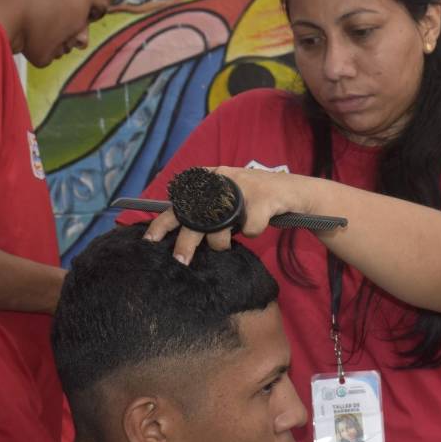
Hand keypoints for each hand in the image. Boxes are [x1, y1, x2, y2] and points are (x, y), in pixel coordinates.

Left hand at [141, 166, 312, 264]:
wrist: (291, 190)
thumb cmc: (255, 197)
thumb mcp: (227, 196)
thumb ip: (206, 208)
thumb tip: (178, 230)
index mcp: (211, 180)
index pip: (180, 201)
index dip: (163, 222)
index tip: (149, 240)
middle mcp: (223, 181)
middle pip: (196, 219)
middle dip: (186, 244)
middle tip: (180, 261)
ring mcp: (243, 189)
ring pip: (220, 231)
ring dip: (223, 242)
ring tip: (231, 240)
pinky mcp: (262, 199)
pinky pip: (249, 231)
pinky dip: (253, 232)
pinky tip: (260, 221)